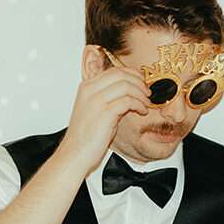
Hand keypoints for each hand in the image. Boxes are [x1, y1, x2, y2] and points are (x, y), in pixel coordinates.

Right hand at [56, 61, 150, 175]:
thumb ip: (108, 97)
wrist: (76, 152)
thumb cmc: (87, 135)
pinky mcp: (105, 113)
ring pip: (126, 86)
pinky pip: (128, 101)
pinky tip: (142, 112)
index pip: (114, 71)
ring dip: (141, 94)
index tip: (142, 82)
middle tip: (147, 92)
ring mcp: (96, 100)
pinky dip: (139, 105)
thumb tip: (129, 92)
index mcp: (87, 86)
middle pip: (121, 75)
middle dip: (139, 82)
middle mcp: (90, 90)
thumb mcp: (95, 109)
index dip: (132, 74)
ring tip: (146, 103)